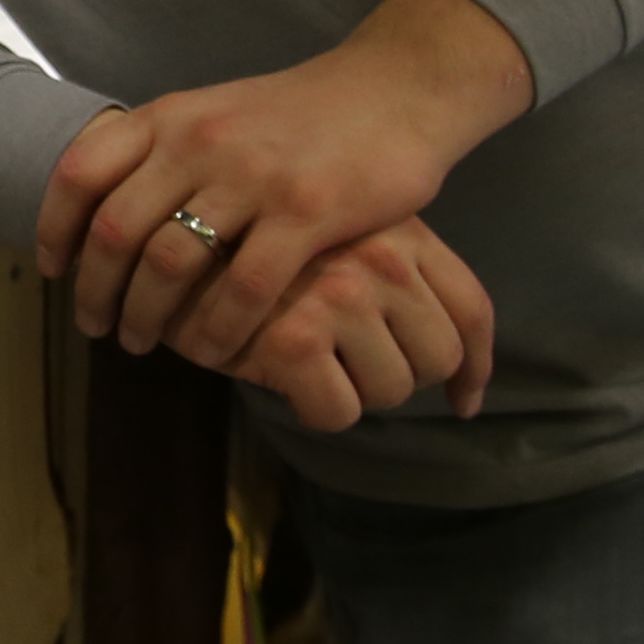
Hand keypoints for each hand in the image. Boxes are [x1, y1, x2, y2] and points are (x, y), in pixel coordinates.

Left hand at [37, 0, 533, 376]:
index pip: (82, 173)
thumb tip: (98, 208)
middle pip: (117, 232)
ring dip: (146, 317)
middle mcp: (200, 142)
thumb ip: (162, 152)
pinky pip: (242, 289)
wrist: (394, 89)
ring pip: (171, 264)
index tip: (54, 270)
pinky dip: (217, 330)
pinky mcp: (307, 213)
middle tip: (96, 327)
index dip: (54, 228)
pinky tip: (210, 353)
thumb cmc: (300, 113)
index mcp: (171, 116)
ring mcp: (253, 177)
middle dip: (96, 291)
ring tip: (142, 343)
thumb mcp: (216, 111)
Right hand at [225, 219, 497, 431]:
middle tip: (348, 364)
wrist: (168, 232)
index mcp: (399, 231)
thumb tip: (465, 390)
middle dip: (398, 375)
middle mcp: (381, 258)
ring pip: (392, 389)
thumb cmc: (256, 245)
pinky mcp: (295, 338)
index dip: (475, 367)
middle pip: (440, 357)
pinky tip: (285, 381)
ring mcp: (340, 296)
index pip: (472, 309)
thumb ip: (400, 279)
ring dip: (353, 392)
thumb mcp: (344, 238)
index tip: (463, 398)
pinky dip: (314, 410)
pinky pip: (340, 412)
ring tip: (310, 363)